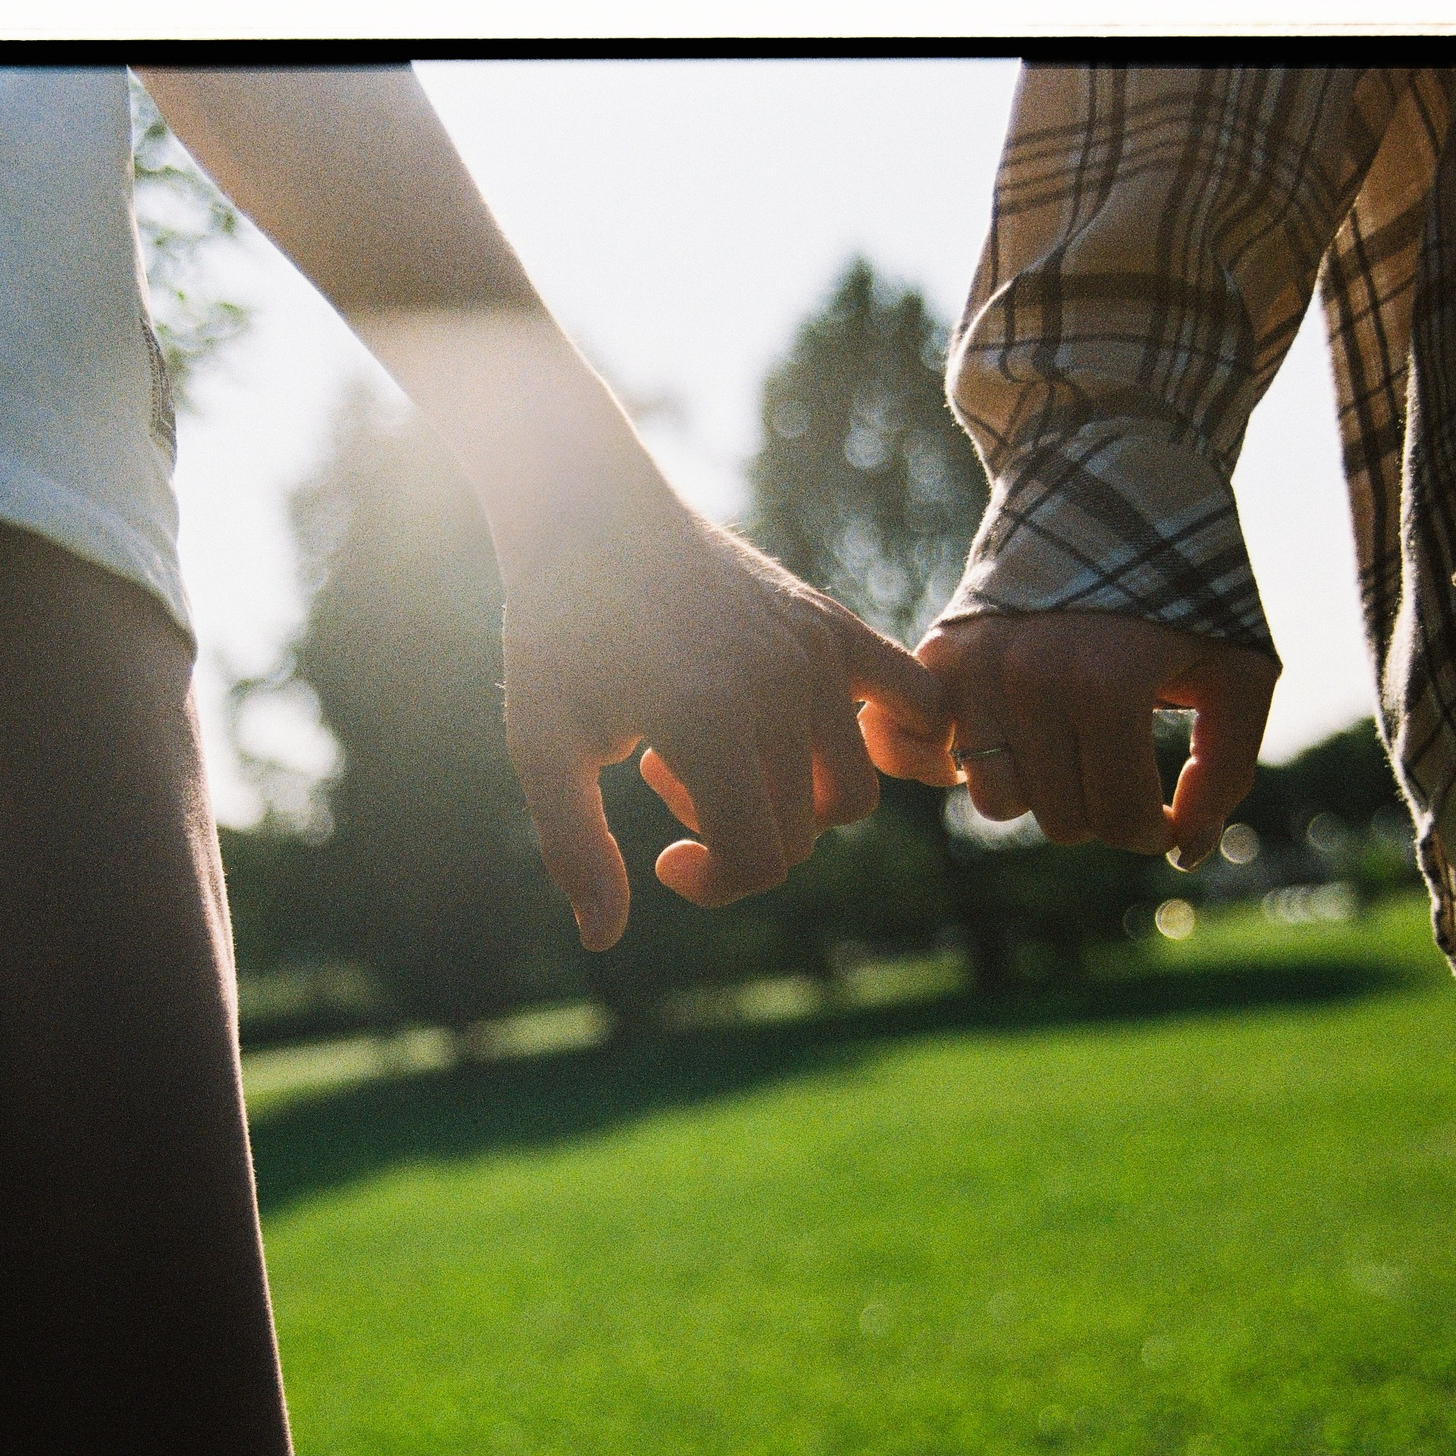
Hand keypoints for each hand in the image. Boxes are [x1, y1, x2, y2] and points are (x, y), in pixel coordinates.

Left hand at [496, 468, 943, 949]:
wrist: (592, 515)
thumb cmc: (558, 634)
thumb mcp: (543, 746)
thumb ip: (577, 848)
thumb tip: (603, 940)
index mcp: (707, 725)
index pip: (758, 859)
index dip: (713, 883)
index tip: (664, 859)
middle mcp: (777, 690)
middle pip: (800, 834)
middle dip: (734, 835)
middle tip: (666, 777)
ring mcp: (815, 654)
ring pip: (850, 790)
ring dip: (792, 800)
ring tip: (722, 749)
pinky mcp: (832, 624)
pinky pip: (913, 699)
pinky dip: (904, 738)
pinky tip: (845, 742)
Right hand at [861, 609, 1278, 867]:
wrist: (1111, 496)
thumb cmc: (1189, 593)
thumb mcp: (1240, 674)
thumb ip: (1225, 772)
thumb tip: (1184, 853)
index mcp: (1107, 685)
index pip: (1120, 820)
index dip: (1154, 831)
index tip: (1166, 810)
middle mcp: (1029, 679)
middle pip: (1059, 818)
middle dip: (1101, 808)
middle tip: (1121, 767)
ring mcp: (976, 668)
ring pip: (995, 798)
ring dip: (1037, 788)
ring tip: (1067, 748)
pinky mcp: (938, 657)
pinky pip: (915, 753)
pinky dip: (943, 765)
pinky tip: (986, 751)